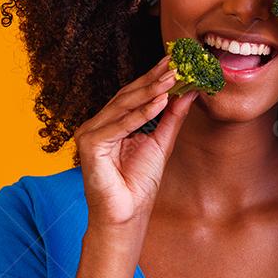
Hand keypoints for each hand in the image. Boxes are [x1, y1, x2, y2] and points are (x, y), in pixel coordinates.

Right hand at [74, 55, 197, 227]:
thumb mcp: (161, 144)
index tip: (175, 60)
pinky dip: (140, 113)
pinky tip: (160, 101)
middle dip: (154, 79)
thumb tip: (188, 92)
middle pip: (128, 95)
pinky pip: (119, 125)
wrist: (126, 216)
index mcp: (111, 123)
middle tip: (176, 63)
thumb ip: (172, 118)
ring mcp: (90, 133)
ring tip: (173, 77)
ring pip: (123, 106)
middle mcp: (97, 124)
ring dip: (150, 91)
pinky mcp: (89, 144)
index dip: (154, 77)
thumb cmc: (138, 184)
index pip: (134, 94)